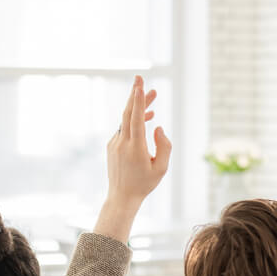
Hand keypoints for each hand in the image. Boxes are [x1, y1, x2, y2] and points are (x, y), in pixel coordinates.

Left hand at [94, 76, 172, 242]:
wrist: (122, 197)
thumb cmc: (144, 184)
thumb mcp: (162, 168)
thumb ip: (164, 146)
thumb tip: (158, 127)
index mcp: (135, 148)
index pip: (135, 119)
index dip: (138, 100)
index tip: (139, 85)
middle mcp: (122, 143)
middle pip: (127, 113)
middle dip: (135, 95)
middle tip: (141, 78)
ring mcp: (115, 144)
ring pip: (126, 120)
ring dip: (138, 108)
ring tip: (153, 98)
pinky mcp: (112, 146)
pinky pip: (124, 129)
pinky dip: (134, 121)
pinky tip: (146, 119)